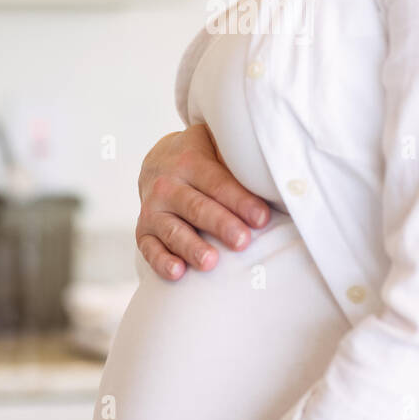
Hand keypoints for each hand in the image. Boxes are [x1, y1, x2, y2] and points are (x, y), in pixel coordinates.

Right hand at [136, 123, 270, 279]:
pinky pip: (150, 249)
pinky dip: (161, 262)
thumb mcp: (215, 146)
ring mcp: (153, 209)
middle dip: (221, 225)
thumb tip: (275, 172)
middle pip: (197, 207)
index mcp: (190, 162)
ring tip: (210, 262)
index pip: (218, 183)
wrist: (157, 162)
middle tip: (242, 241)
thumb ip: (236, 158)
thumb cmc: (200, 158)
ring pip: (173, 230)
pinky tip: (178, 273)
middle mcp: (168, 185)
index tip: (262, 218)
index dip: (240, 201)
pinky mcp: (143, 232)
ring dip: (192, 247)